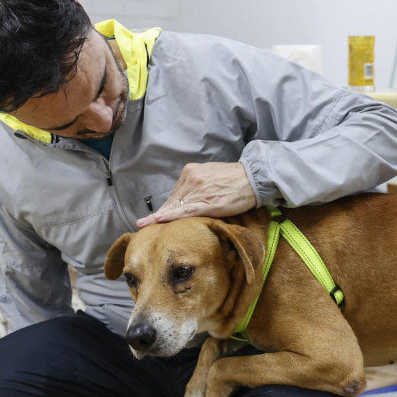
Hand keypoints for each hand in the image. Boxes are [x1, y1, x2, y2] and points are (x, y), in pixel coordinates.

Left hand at [137, 162, 256, 226]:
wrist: (253, 178)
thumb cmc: (234, 179)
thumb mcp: (211, 175)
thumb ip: (197, 184)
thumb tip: (188, 198)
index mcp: (191, 171)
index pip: (174, 193)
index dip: (164, 207)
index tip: (152, 216)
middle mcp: (191, 178)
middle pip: (171, 201)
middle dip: (158, 214)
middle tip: (142, 223)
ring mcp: (198, 190)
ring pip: (175, 207)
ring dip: (160, 218)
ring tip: (145, 225)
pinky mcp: (206, 202)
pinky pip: (185, 211)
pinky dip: (170, 216)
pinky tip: (157, 220)